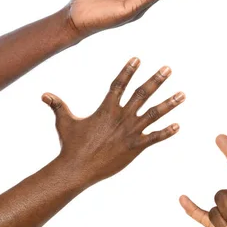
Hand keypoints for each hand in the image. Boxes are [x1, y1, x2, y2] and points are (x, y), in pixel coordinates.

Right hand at [42, 58, 184, 186]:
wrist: (77, 168)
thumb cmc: (70, 145)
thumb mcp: (64, 122)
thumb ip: (58, 105)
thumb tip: (43, 94)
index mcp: (106, 109)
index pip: (119, 84)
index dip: (128, 70)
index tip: (138, 59)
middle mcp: (120, 117)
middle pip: (142, 94)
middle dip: (156, 80)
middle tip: (169, 68)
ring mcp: (130, 133)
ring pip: (154, 114)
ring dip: (169, 103)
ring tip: (183, 94)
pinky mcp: (135, 148)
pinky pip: (154, 138)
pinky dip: (166, 133)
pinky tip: (178, 126)